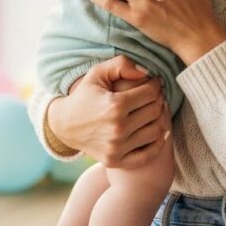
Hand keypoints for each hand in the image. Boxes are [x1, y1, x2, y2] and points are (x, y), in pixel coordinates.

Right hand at [46, 55, 170, 168]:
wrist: (64, 125)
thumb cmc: (84, 95)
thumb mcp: (98, 73)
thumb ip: (122, 65)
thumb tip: (146, 72)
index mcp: (114, 106)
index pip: (151, 93)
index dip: (156, 84)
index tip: (153, 82)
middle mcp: (117, 129)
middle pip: (155, 111)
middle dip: (159, 99)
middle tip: (154, 95)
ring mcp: (117, 148)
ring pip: (156, 131)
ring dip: (161, 118)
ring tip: (154, 109)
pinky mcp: (115, 161)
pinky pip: (148, 154)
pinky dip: (157, 143)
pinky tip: (157, 130)